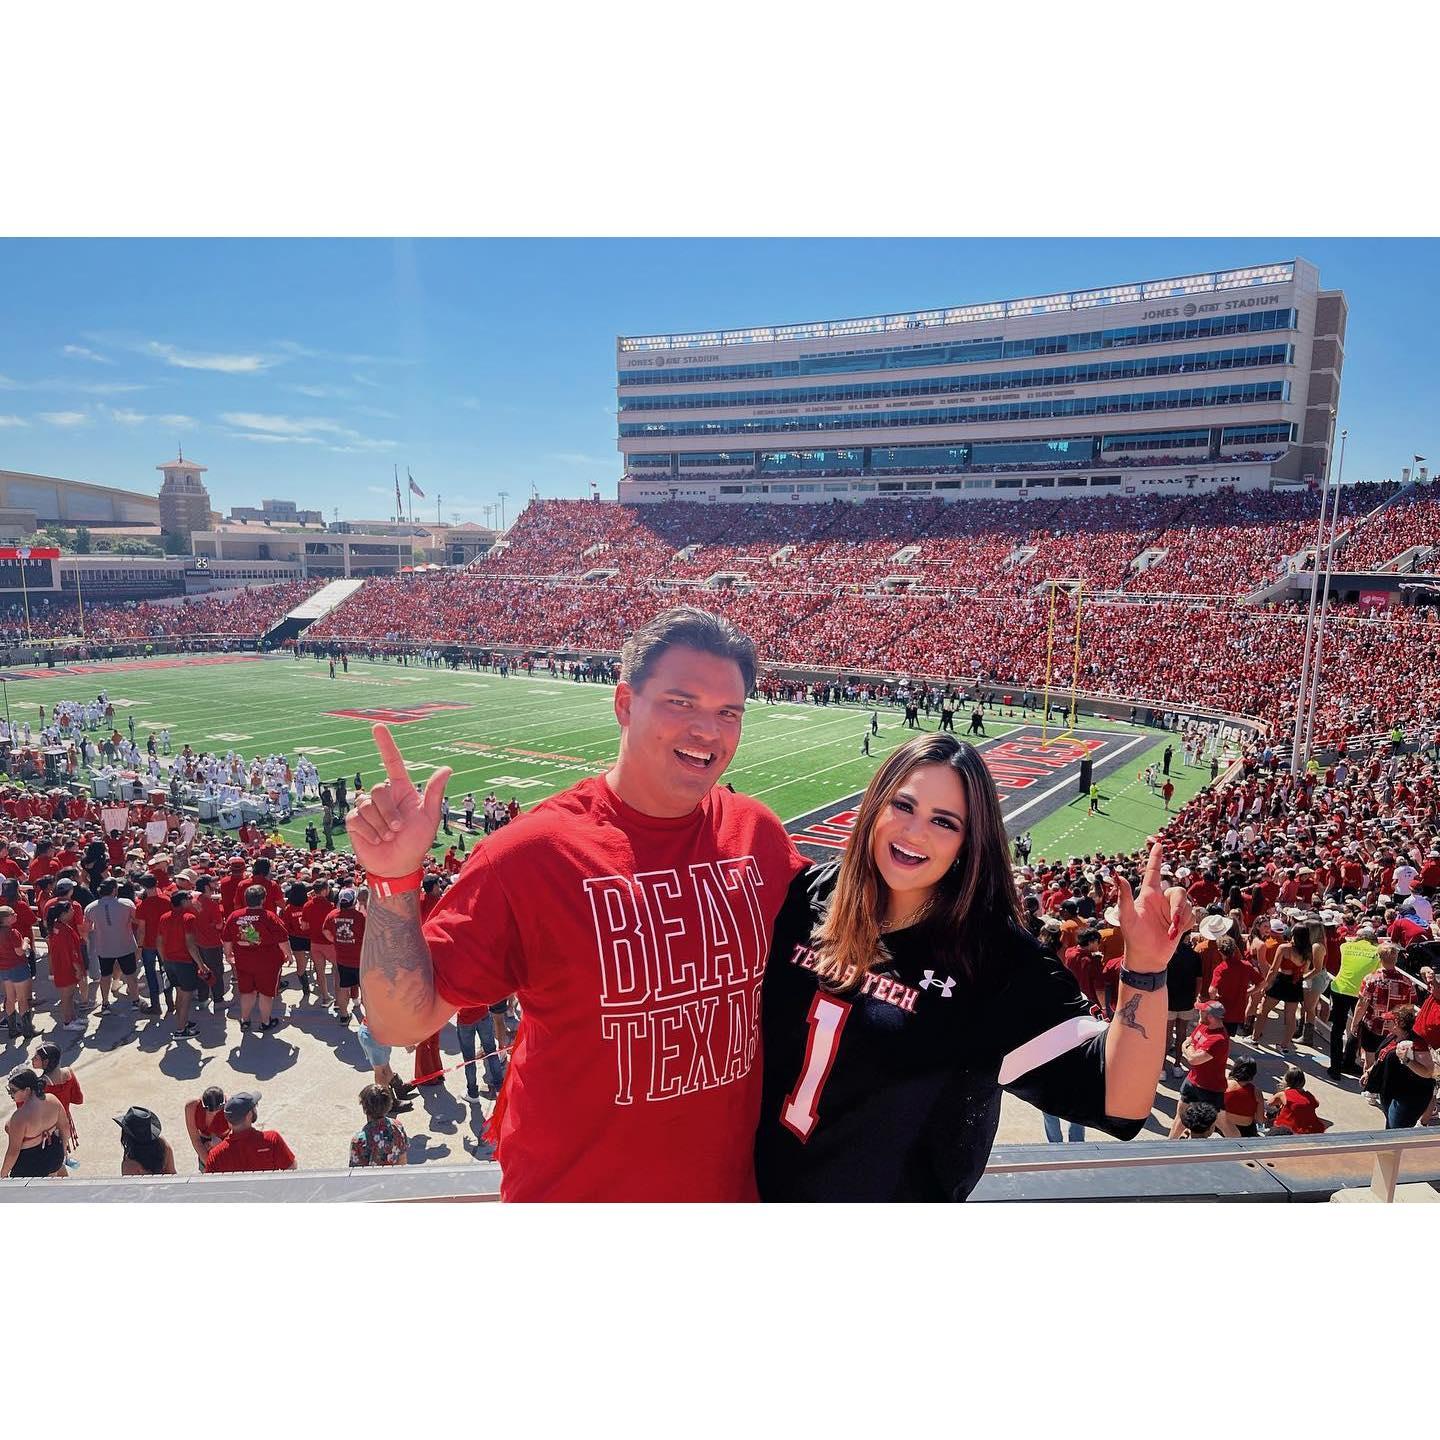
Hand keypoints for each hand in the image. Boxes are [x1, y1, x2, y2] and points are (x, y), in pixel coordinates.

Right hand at [345, 724, 451, 878]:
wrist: (398, 866)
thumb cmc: (416, 842)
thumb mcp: (429, 817)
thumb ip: (434, 793)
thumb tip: (447, 768)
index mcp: (402, 791)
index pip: (392, 762)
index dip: (385, 744)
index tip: (378, 726)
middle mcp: (384, 797)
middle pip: (378, 790)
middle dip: (389, 812)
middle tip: (398, 829)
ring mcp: (367, 808)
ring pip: (367, 805)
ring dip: (381, 825)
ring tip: (389, 837)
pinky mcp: (355, 822)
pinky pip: (357, 819)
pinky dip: (369, 832)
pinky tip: (376, 840)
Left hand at [1114, 840, 1193, 973]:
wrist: (1147, 958)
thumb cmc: (1133, 936)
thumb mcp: (1126, 917)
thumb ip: (1124, 896)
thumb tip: (1117, 875)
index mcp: (1148, 895)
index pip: (1153, 872)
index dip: (1156, 857)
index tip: (1159, 843)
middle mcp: (1161, 900)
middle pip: (1179, 891)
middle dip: (1179, 906)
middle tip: (1174, 921)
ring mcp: (1172, 910)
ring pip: (1187, 904)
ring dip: (1182, 919)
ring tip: (1171, 932)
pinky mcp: (1181, 921)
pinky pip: (1192, 916)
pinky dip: (1186, 925)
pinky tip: (1175, 933)